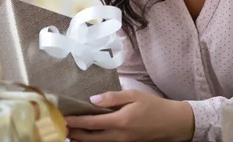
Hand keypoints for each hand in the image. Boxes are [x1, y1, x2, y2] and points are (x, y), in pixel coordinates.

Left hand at [65, 90, 194, 141]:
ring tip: (70, 132)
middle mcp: (118, 135)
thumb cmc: (154, 106)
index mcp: (120, 121)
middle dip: (74, 133)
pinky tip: (88, 136)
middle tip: (60, 127)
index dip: (76, 120)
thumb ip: (113, 97)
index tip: (63, 117)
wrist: (172, 123)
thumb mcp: (135, 95)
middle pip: (90, 137)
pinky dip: (94, 140)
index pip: (92, 122)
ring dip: (82, 139)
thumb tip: (93, 99)